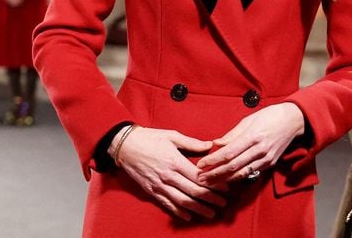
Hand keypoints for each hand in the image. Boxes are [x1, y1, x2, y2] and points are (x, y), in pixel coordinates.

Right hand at [110, 126, 227, 220]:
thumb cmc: (150, 138)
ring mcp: (159, 185)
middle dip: (210, 199)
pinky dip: (179, 212)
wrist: (126, 146)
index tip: (225, 188)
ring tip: (210, 213)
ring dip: (198, 209)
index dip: (213, 184)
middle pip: (193, 192)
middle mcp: (168, 176)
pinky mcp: (151, 191)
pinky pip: (167, 204)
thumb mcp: (172, 136)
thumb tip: (209, 145)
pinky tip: (189, 216)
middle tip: (223, 204)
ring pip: (182, 201)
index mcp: (175, 161)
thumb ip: (192, 143)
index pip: (199, 177)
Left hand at [197, 102, 304, 182]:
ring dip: (223, 180)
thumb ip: (232, 134)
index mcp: (253, 136)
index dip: (213, 160)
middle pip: (233, 166)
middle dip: (215, 174)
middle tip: (200, 178)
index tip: (201, 164)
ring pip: (241, 173)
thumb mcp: (249, 119)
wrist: (292, 121)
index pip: (229, 152)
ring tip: (209, 183)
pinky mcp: (269, 164)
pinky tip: (226, 180)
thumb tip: (216, 143)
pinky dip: (237, 178)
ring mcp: (265, 158)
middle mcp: (259, 150)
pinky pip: (250, 173)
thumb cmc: (269, 116)